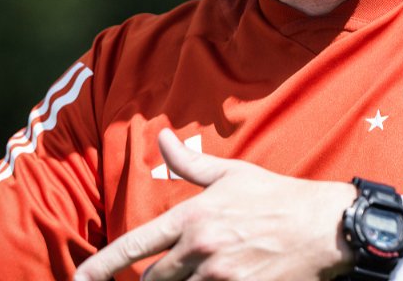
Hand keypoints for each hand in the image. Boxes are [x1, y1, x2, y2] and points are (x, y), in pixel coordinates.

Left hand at [73, 129, 355, 280]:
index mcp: (193, 216)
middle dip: (153, 280)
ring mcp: (219, 276)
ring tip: (197, 272)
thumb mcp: (232, 174)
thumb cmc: (277, 198)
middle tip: (166, 273)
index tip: (78, 279)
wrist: (323, 227)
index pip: (134, 246)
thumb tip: (162, 135)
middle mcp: (200, 248)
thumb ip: (188, 163)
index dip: (101, 266)